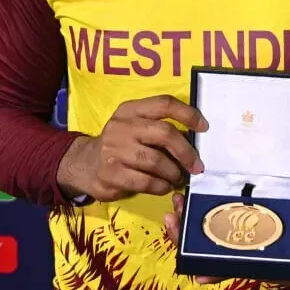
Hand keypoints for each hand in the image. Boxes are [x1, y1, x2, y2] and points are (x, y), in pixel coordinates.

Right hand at [57, 95, 206, 201]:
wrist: (85, 164)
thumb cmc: (120, 144)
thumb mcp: (134, 126)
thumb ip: (158, 127)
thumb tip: (194, 139)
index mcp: (131, 110)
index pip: (164, 103)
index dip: (188, 114)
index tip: (203, 127)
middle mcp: (122, 126)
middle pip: (164, 133)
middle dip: (186, 151)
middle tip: (196, 165)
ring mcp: (114, 150)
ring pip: (156, 161)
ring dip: (174, 172)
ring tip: (178, 177)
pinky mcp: (111, 174)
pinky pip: (146, 181)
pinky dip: (161, 186)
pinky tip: (165, 186)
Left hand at [163, 165, 289, 289]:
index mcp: (266, 260)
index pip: (236, 267)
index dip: (215, 270)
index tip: (197, 271)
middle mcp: (248, 256)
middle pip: (213, 254)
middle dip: (190, 241)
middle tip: (174, 217)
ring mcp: (241, 247)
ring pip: (209, 244)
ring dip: (189, 230)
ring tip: (175, 208)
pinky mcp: (240, 238)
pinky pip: (215, 235)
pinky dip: (200, 223)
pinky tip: (186, 209)